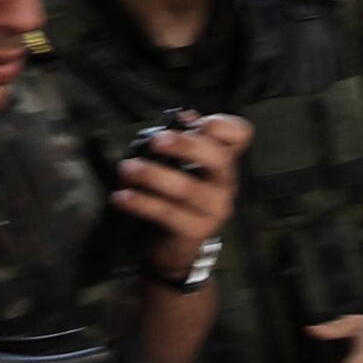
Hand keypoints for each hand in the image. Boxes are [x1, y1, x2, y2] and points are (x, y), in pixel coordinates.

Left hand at [120, 113, 249, 282]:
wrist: (177, 246)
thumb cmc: (177, 198)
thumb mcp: (182, 166)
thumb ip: (183, 141)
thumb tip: (183, 116)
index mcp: (223, 161)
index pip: (240, 134)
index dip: (222, 124)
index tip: (198, 122)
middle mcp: (225, 183)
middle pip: (218, 158)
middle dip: (185, 145)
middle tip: (156, 141)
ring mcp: (214, 208)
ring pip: (187, 188)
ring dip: (152, 175)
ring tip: (127, 169)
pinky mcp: (196, 230)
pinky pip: (167, 213)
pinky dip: (141, 202)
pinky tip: (122, 196)